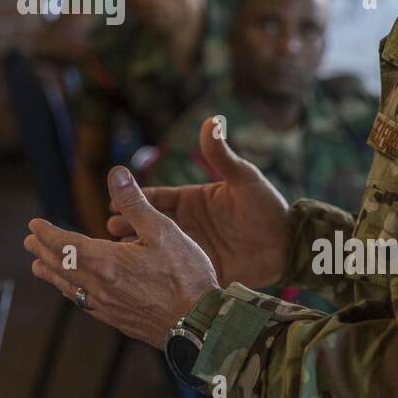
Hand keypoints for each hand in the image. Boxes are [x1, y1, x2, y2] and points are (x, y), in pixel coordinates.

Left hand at [25, 166, 218, 349]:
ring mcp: (107, 307)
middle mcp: (100, 286)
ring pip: (70, 288)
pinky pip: (84, 303)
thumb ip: (134, 202)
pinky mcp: (117, 320)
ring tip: (39, 268)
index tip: (33, 224)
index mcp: (106, 262)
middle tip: (29, 242)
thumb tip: (115, 173)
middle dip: (43, 252)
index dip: (47, 233)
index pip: (66, 244)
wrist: (199, 325)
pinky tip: (75, 292)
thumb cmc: (185, 275)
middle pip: (62, 267)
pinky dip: (72, 292)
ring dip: (53, 274)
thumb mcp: (162, 230)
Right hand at [108, 116, 289, 288]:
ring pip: (156, 249)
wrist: (288, 247)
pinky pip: (173, 273)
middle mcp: (186, 224)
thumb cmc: (267, 208)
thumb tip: (212, 120)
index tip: (114, 200)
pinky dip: (155, 274)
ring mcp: (191, 248)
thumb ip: (222, 154)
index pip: (157, 197)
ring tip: (117, 253)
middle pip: (150, 223)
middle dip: (128, 225)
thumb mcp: (244, 178)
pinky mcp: (199, 270)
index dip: (136, 199)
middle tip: (110, 228)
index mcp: (191, 199)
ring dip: (137, 250)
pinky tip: (138, 278)